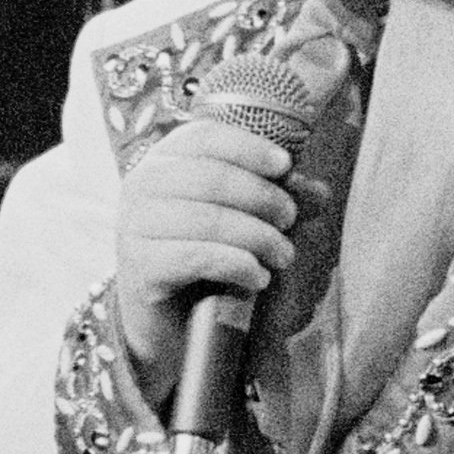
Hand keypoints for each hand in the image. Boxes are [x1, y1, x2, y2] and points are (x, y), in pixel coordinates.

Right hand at [108, 42, 350, 399]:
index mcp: (164, 161)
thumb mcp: (244, 220)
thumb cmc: (208, 255)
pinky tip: (258, 277)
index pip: (204, 136)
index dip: (249, 147)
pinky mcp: (140, 266)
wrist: (169, 318)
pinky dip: (239, 265)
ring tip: (283, 255)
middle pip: (212, 177)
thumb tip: (318, 192)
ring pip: (209, 219)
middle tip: (289, 220)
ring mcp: (134, 225)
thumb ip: (278, 200)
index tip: (285, 166)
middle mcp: (141, 186)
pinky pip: (199, 257)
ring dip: (259, 237)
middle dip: (263, 198)